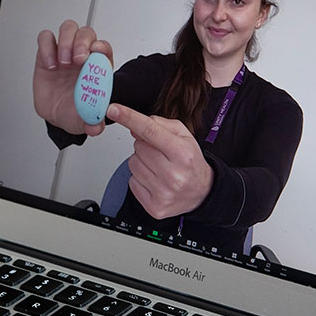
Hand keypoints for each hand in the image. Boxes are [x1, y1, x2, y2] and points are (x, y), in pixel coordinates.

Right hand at [33, 20, 113, 135]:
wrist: (57, 116)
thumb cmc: (75, 111)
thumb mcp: (86, 121)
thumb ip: (93, 123)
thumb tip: (96, 126)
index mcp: (97, 67)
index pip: (103, 47)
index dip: (100, 47)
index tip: (95, 55)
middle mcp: (82, 56)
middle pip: (86, 33)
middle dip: (82, 42)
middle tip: (77, 59)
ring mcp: (64, 52)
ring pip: (68, 28)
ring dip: (66, 41)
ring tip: (62, 62)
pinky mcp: (46, 53)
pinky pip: (46, 38)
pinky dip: (47, 47)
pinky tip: (49, 63)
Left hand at [108, 103, 213, 219]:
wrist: (202, 192)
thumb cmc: (190, 162)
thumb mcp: (184, 135)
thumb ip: (159, 124)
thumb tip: (134, 127)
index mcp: (182, 153)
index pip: (150, 131)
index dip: (129, 118)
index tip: (114, 109)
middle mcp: (173, 174)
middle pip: (138, 147)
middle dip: (145, 146)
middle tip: (160, 154)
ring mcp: (163, 192)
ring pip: (132, 164)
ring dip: (142, 162)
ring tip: (159, 167)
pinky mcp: (154, 206)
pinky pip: (132, 182)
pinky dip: (140, 178)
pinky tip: (155, 180)